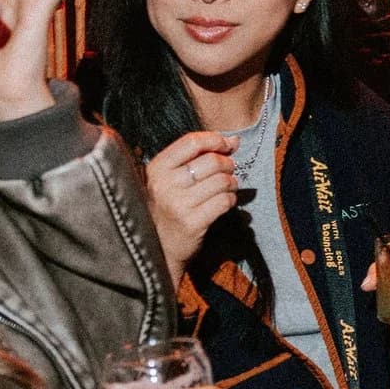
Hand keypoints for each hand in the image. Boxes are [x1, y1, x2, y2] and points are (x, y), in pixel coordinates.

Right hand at [145, 131, 237, 282]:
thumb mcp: (170, 179)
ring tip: (226, 188)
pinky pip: (224, 201)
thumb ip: (197, 156)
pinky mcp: (192, 223)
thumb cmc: (168, 207)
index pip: (191, 142)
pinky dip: (231, 199)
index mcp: (156, 169)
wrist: (159, 248)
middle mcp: (164, 185)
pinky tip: (225, 202)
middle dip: (227, 164)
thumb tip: (234, 140)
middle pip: (212, 161)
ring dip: (231, 183)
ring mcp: (177, 205)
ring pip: (222, 181)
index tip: (226, 145)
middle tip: (227, 172)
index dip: (215, 140)